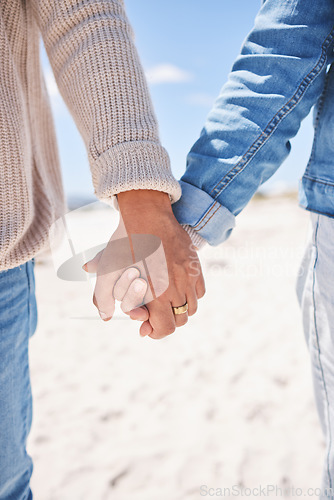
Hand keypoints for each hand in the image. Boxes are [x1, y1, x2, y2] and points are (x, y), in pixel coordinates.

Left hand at [84, 190, 204, 338]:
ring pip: (191, 308)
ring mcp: (189, 276)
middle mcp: (177, 287)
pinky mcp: (195, 265)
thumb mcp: (108, 269)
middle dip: (164, 321)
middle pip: (179, 320)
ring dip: (177, 309)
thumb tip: (105, 317)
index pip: (165, 328)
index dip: (154, 332)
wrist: (147, 213)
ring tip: (163, 301)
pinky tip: (175, 287)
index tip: (144, 326)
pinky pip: (199, 291)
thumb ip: (103, 296)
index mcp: (156, 292)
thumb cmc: (126, 241)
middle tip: (151, 312)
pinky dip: (189, 295)